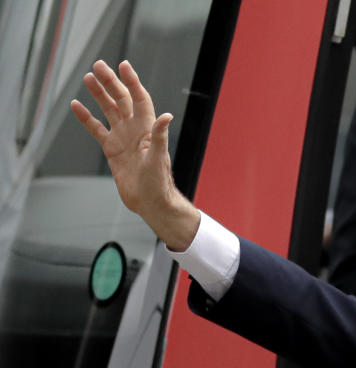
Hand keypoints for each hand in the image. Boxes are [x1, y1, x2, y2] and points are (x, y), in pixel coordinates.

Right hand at [71, 60, 198, 250]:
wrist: (150, 202)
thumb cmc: (158, 183)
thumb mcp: (158, 158)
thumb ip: (159, 137)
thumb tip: (167, 116)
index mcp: (147, 129)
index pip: (140, 99)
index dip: (132, 82)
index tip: (123, 65)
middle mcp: (135, 130)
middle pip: (122, 100)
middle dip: (111, 82)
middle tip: (98, 65)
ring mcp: (123, 138)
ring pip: (109, 110)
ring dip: (99, 95)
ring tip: (88, 78)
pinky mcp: (112, 149)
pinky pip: (97, 129)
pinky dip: (87, 118)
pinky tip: (76, 106)